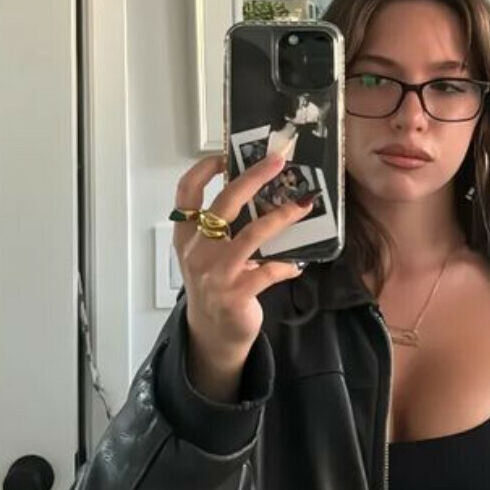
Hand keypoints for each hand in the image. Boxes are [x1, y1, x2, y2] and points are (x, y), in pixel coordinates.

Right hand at [172, 151, 314, 370]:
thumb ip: (222, 229)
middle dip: (253, 177)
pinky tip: (298, 264)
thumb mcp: (208, 255)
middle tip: (278, 162)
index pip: (186, 192)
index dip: (205, 169)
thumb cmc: (215, 288)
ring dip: (281, 217)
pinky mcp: (236, 293)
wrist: (214, 334)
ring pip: (252, 234)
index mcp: (186, 235)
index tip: (227, 155)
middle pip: (224, 203)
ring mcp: (216, 273)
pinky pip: (269, 271)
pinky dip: (287, 265)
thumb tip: (260, 197)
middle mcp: (197, 250)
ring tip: (303, 205)